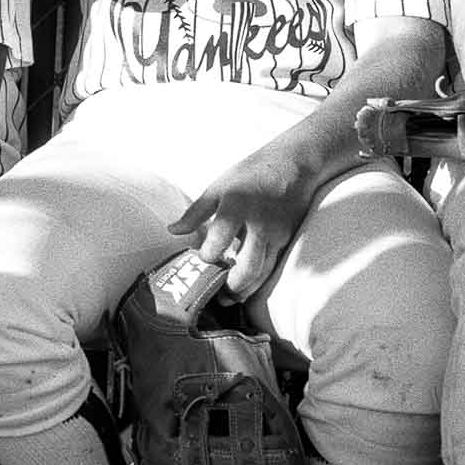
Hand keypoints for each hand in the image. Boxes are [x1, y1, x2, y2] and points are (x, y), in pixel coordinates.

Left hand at [168, 148, 317, 300]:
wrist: (292, 166)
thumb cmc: (249, 175)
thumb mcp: (218, 188)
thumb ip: (195, 212)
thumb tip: (172, 231)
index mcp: (236, 206)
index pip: (219, 237)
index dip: (208, 254)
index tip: (200, 259)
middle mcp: (259, 224)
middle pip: (247, 266)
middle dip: (231, 286)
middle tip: (216, 296)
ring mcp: (276, 234)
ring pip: (263, 272)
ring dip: (246, 290)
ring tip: (229, 298)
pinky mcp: (287, 240)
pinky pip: (272, 267)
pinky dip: (258, 281)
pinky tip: (246, 287)